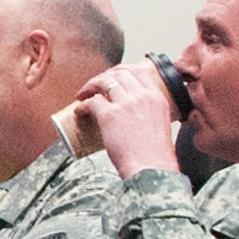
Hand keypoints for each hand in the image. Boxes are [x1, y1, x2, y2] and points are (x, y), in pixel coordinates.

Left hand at [71, 61, 180, 178]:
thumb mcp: (159, 125)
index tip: (111, 76)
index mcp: (157, 97)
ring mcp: (126, 103)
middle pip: (119, 73)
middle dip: (103, 76)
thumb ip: (149, 116)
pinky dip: (82, 106)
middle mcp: (142, 96)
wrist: (151, 168)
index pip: (138, 71)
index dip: (121, 70)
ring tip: (82, 95)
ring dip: (89, 86)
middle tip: (93, 85)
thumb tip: (135, 119)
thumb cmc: (154, 156)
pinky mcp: (109, 115)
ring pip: (103, 82)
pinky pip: (91, 102)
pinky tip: (78, 111)